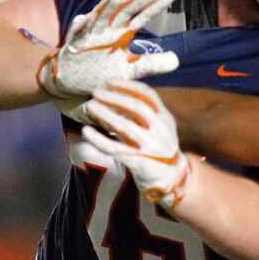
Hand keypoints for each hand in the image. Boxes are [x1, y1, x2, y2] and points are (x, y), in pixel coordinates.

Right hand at [38, 0, 178, 102]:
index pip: (141, 17)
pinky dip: (78, 26)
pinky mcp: (73, 44)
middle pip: (124, 12)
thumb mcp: (131, 69)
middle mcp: (108, 29)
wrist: (75, 81)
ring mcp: (90, 35)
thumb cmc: (102, 70)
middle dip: (137, 1)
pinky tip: (81, 20)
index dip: (154, 7)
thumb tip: (177, 60)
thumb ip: (151, 64)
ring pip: (100, 17)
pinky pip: (74, 35)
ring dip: (108, 5)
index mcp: (122, 33)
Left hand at [81, 79, 190, 208]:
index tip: (109, 81)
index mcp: (165, 118)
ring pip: (124, 126)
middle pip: (136, 107)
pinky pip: (114, 148)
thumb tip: (117, 95)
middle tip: (96, 92)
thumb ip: (146, 113)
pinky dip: (98, 139)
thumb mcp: (160, 127)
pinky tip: (86, 131)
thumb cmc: (159, 148)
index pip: (148, 95)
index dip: (128, 85)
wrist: (172, 178)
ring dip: (105, 114)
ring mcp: (150, 146)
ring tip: (90, 106)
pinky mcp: (138, 161)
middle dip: (114, 97)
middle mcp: (160, 130)